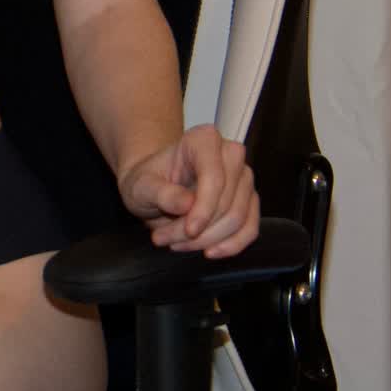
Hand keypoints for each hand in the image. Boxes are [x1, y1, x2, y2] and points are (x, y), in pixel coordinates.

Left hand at [116, 124, 258, 258]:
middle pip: (227, 201)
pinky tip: (209, 250)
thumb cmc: (147, 181)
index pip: (214, 177)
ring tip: (176, 243)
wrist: (153, 188)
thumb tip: (187, 204)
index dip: (204, 209)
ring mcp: (243, 177)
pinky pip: (250, 228)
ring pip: (238, 218)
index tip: (188, 230)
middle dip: (199, 229)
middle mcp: (229, 154)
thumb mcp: (141, 186)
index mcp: (203, 140)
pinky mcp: (248, 200)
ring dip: (208, 239)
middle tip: (165, 238)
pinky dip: (230, 245)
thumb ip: (161, 192)